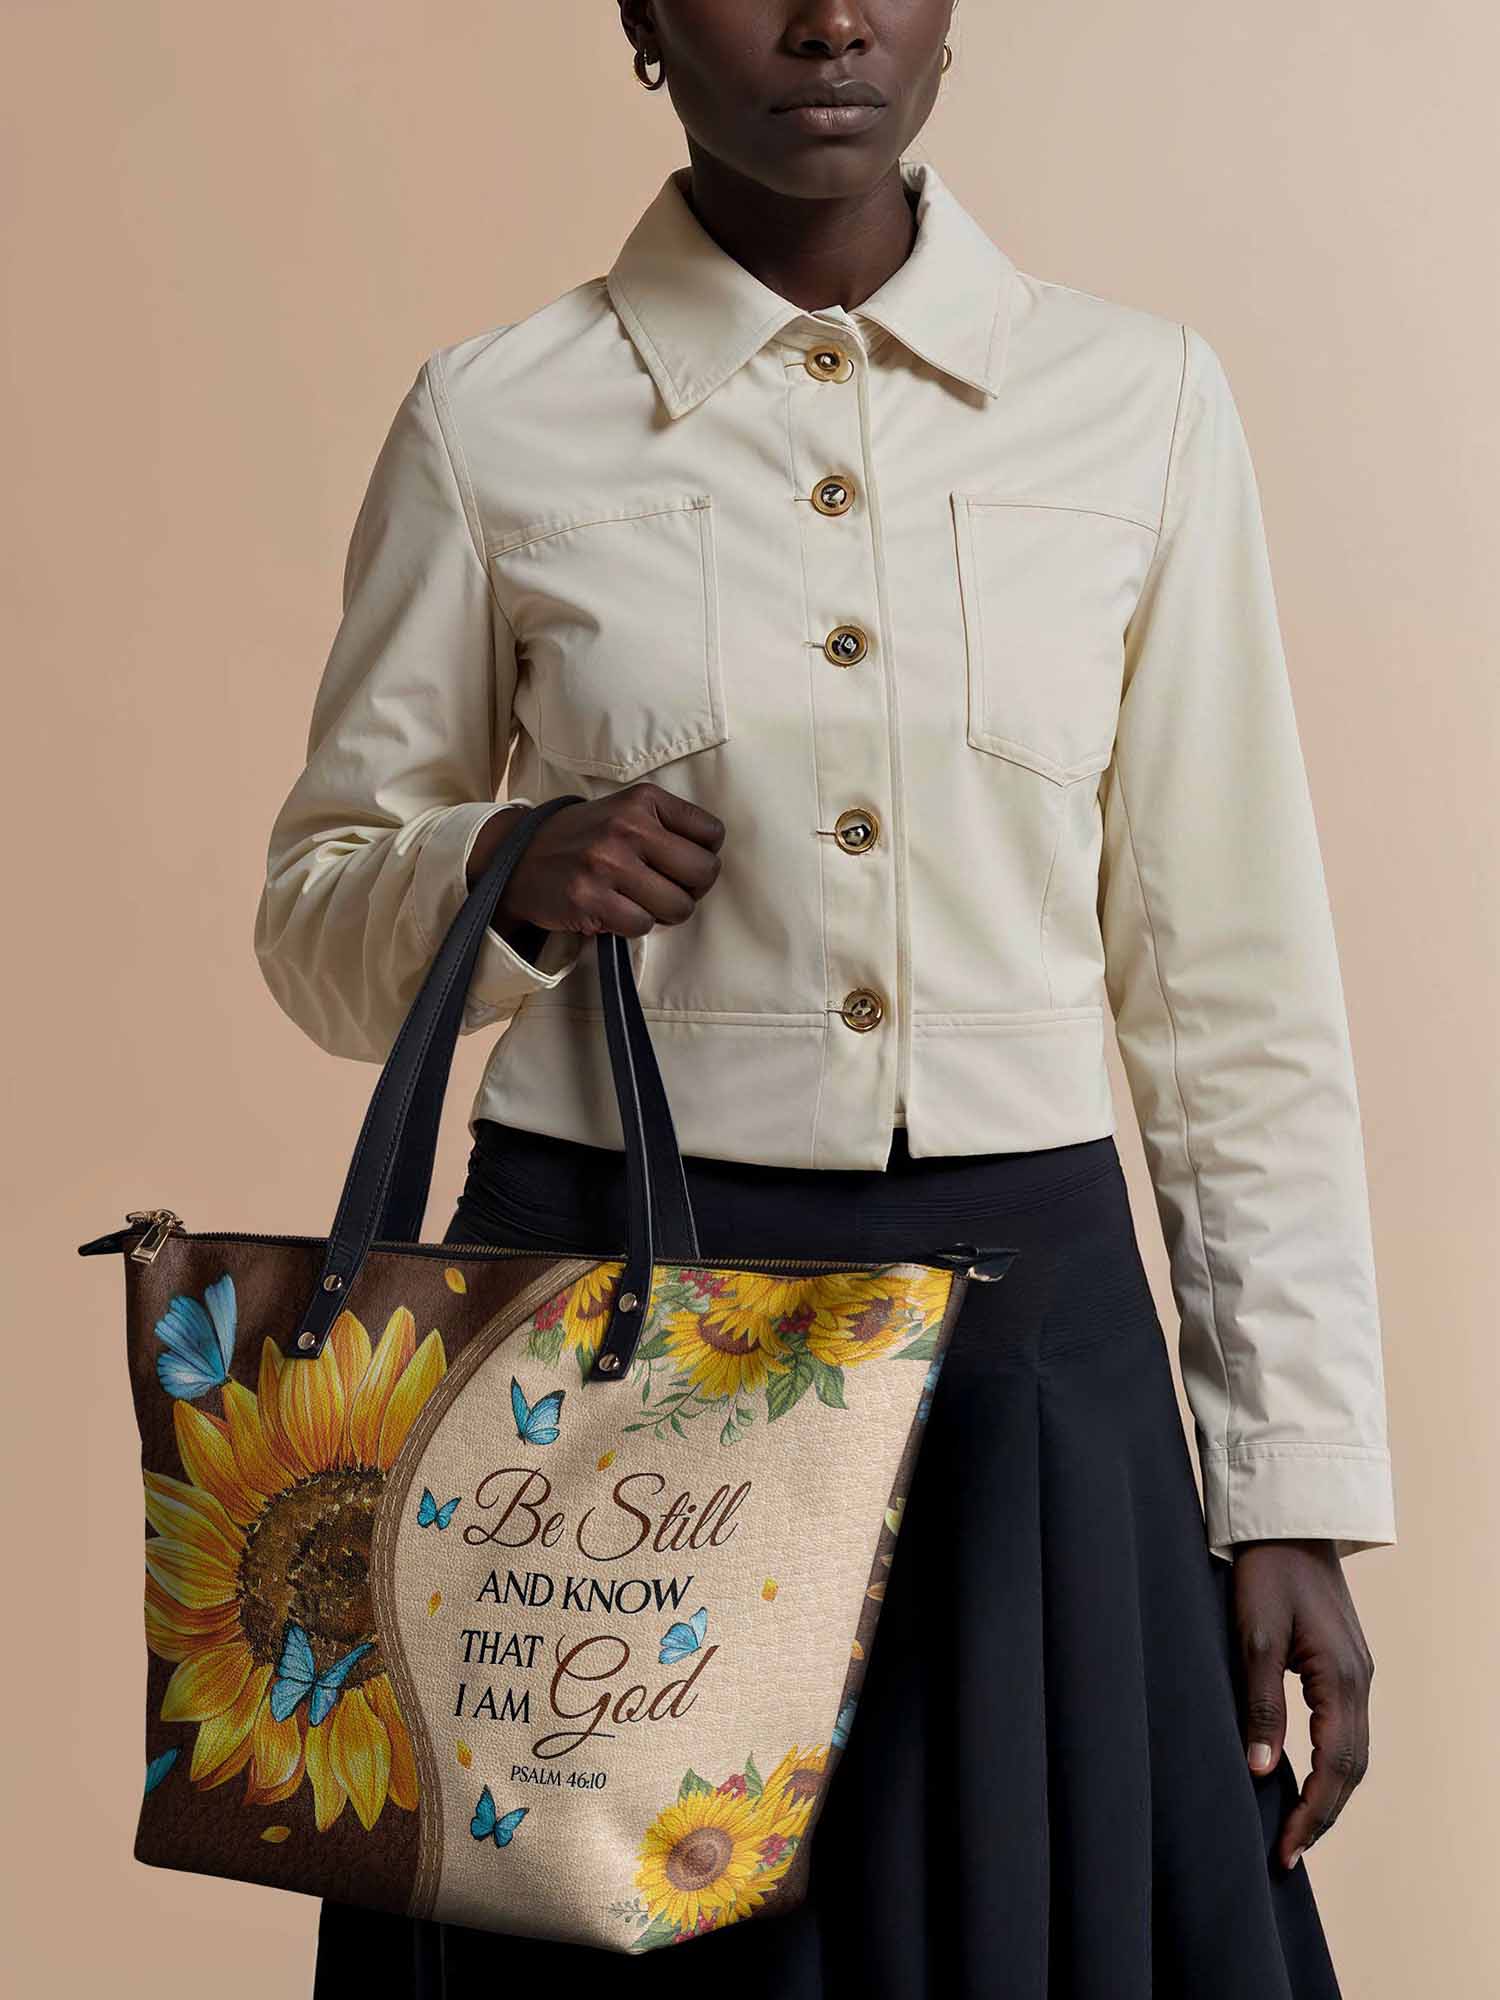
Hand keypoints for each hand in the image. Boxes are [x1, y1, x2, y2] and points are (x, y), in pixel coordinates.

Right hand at [466, 784, 725, 947]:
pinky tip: (612, 911)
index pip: (712, 834)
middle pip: (704, 873)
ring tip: (636, 902)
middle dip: (690, 891)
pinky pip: (642, 926)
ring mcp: (607, 863)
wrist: (520, 858)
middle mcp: (628, 826)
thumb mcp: (626, 812)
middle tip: (663, 891)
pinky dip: (632, 926)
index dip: (702, 857)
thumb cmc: (586, 840)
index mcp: (644, 800)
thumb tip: (711, 863)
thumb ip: (669, 827)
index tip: (678, 865)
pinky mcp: (589, 899)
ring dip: (662, 913)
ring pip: (678, 907)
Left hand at [1230, 1537, 1374, 1869]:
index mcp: (1342, 1680)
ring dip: (1329, 1794)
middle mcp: (1360, 1682)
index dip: (1311, 1815)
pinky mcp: (1345, 1663)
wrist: (1288, 1521)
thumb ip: (1259, 1703)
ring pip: (1353, 1751)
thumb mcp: (1253, 1636)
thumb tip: (1261, 1770)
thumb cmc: (1265, 1572)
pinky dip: (1330, 1763)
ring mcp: (1357, 1672)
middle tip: (1287, 1854)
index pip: (1336, 1768)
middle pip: (1352, 1769)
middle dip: (1322, 1815)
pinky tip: (1304, 1775)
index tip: (1284, 1852)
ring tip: (1295, 1828)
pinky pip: (1345, 1729)